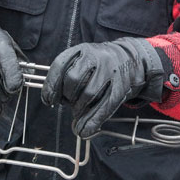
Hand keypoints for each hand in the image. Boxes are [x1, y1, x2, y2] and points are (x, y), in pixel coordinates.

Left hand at [41, 37, 163, 137]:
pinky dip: (92, 121)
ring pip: (88, 93)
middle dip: (66, 96)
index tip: (48, 100)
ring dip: (78, 109)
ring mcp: (110, 71)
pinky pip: (104, 106)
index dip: (51, 85)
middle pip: (73, 79)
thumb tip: (51, 100)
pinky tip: (85, 130)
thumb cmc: (100, 64)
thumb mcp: (83, 59)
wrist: (131, 60)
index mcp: (82, 50)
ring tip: (77, 112)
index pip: (60, 65)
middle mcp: (96, 58)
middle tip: (67, 103)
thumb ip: (67, 73)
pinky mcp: (120, 87)